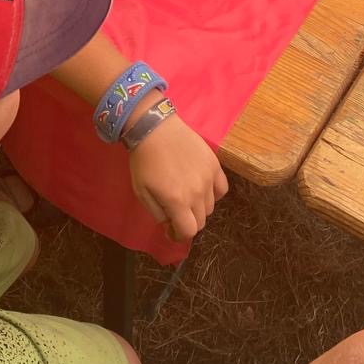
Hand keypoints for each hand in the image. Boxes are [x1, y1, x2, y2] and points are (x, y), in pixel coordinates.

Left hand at [127, 113, 227, 241]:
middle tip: (176, 212)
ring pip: (210, 207)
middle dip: (187, 222)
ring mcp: (208, 178)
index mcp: (177, 201)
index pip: (188, 232)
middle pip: (200, 221)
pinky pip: (222, 190)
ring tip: (186, 196)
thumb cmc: (143, 160)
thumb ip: (158, 214)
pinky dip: (214, 194)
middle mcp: (196, 192)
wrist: (154, 128)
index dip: (179, 236)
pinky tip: (202, 188)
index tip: (171, 230)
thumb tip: (170, 225)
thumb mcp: (141, 192)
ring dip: (198, 208)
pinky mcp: (215, 165)